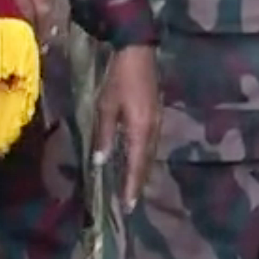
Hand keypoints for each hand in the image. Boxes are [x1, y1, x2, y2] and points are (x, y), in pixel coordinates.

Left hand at [94, 45, 159, 210]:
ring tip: (132, 186)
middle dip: (138, 183)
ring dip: (141, 171)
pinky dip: (143, 157)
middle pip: (146, 163)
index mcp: (141, 130)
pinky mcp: (156, 115)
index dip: (131, 186)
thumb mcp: (105, 107)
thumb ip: (104, 136)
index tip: (128, 206)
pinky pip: (151, 144)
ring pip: (150, 154)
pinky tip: (136, 160)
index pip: (136, 165)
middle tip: (130, 202)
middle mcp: (153, 130)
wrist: (138, 52)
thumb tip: (101, 162)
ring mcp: (157, 122)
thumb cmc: (118, 79)